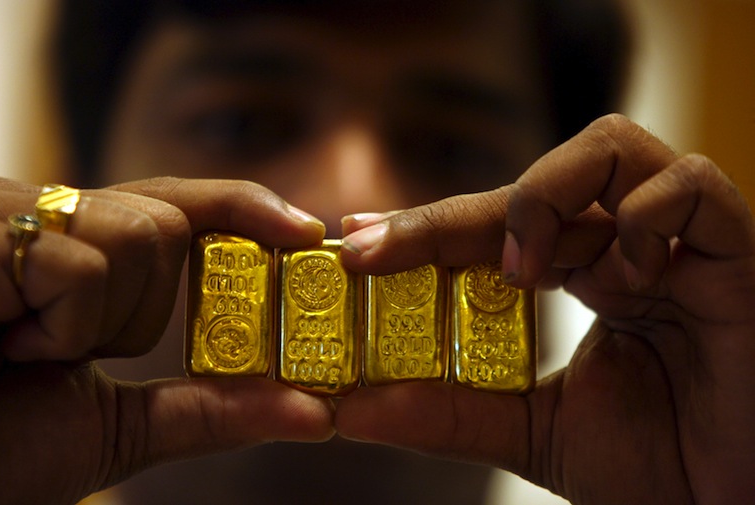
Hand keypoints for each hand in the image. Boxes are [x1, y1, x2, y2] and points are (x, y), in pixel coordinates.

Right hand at [0, 177, 333, 504]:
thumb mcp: (120, 425)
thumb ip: (210, 409)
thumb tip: (316, 413)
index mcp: (65, 247)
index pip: (174, 203)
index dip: (243, 209)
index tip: (306, 231)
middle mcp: (32, 213)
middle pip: (166, 222)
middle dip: (147, 308)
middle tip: (74, 353)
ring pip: (139, 235)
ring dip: (102, 323)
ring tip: (29, 354)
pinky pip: (83, 267)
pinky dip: (64, 330)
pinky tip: (4, 349)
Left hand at [336, 114, 754, 503]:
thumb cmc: (656, 466)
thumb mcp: (533, 434)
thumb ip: (452, 415)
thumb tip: (355, 407)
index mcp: (581, 275)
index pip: (492, 226)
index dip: (423, 227)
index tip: (355, 241)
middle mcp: (624, 246)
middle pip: (532, 186)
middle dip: (448, 216)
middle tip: (378, 248)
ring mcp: (679, 243)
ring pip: (611, 149)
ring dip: (544, 200)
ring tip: (518, 274)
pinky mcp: (736, 255)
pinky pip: (695, 188)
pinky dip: (646, 219)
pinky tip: (623, 281)